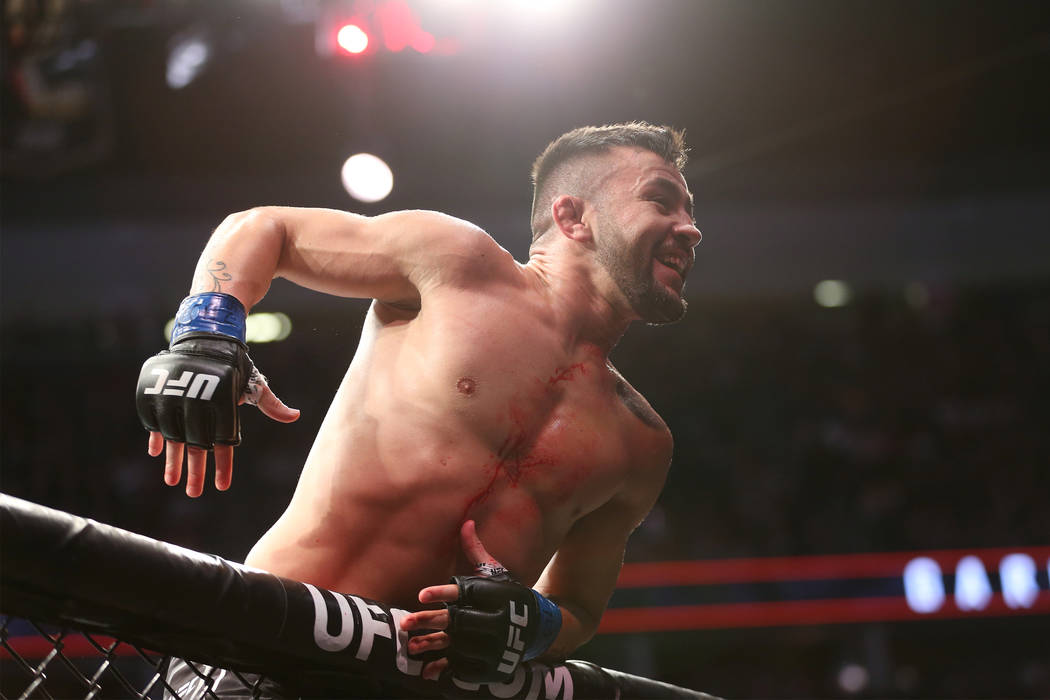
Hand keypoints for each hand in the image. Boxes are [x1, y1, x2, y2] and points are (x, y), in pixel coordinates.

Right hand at [137, 330, 299, 496]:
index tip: (221, 487)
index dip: (223, 465)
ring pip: (173, 436)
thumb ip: (271, 404)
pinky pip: (153, 419)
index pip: (224, 441)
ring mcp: (173, 397)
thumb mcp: (254, 384)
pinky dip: (155, 436)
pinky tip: (157, 453)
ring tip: (173, 482)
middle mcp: (197, 402)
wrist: (205, 337)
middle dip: (196, 472)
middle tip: (194, 493)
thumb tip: (296, 416)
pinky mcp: (154, 392)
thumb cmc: (234, 367)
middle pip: (197, 445)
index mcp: (224, 402)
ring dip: (173, 461)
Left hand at [398, 520, 503, 681]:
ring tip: (411, 646)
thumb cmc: (509, 593)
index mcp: (493, 594)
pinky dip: (448, 669)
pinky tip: (430, 670)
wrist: (536, 626)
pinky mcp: (492, 661)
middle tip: (405, 622)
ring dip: (432, 646)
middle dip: (429, 622)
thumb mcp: (496, 572)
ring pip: (457, 646)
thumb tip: (466, 522)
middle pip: (456, 621)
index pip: (464, 592)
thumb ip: (476, 551)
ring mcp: (493, 643)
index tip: (421, 595)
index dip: (442, 593)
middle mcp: (493, 619)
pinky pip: (467, 667)